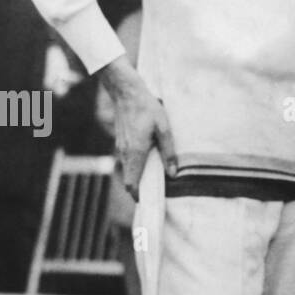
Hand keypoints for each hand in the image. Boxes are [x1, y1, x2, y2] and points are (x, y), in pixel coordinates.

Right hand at [99, 56, 176, 198]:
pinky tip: (147, 161)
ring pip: (128, 169)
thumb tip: (174, 174)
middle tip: (155, 194)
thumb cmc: (147, 108)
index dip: (138, 196)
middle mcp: (125, 153)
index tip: (148, 203)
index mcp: (135, 153)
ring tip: (154, 179)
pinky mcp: (120, 141)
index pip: (132, 184)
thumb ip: (169, 152)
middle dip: (140, 189)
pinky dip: (135, 166)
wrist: (126, 91)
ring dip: (138, 176)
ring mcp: (120, 147)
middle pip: (130, 179)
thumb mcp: (164, 129)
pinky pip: (127, 160)